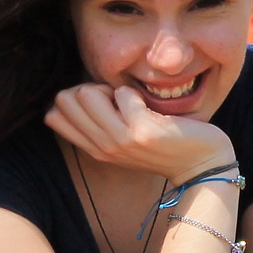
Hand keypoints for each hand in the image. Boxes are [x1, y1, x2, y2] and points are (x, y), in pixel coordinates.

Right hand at [47, 83, 234, 184]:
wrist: (200, 164)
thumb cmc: (165, 144)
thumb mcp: (124, 138)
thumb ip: (100, 121)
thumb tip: (78, 91)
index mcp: (95, 148)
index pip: (52, 115)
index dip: (75, 98)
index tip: (102, 103)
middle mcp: (102, 147)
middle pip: (65, 99)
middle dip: (90, 88)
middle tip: (117, 100)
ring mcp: (121, 141)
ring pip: (85, 94)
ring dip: (109, 88)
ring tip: (130, 101)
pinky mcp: (142, 132)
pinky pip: (122, 93)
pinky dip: (134, 92)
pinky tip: (147, 106)